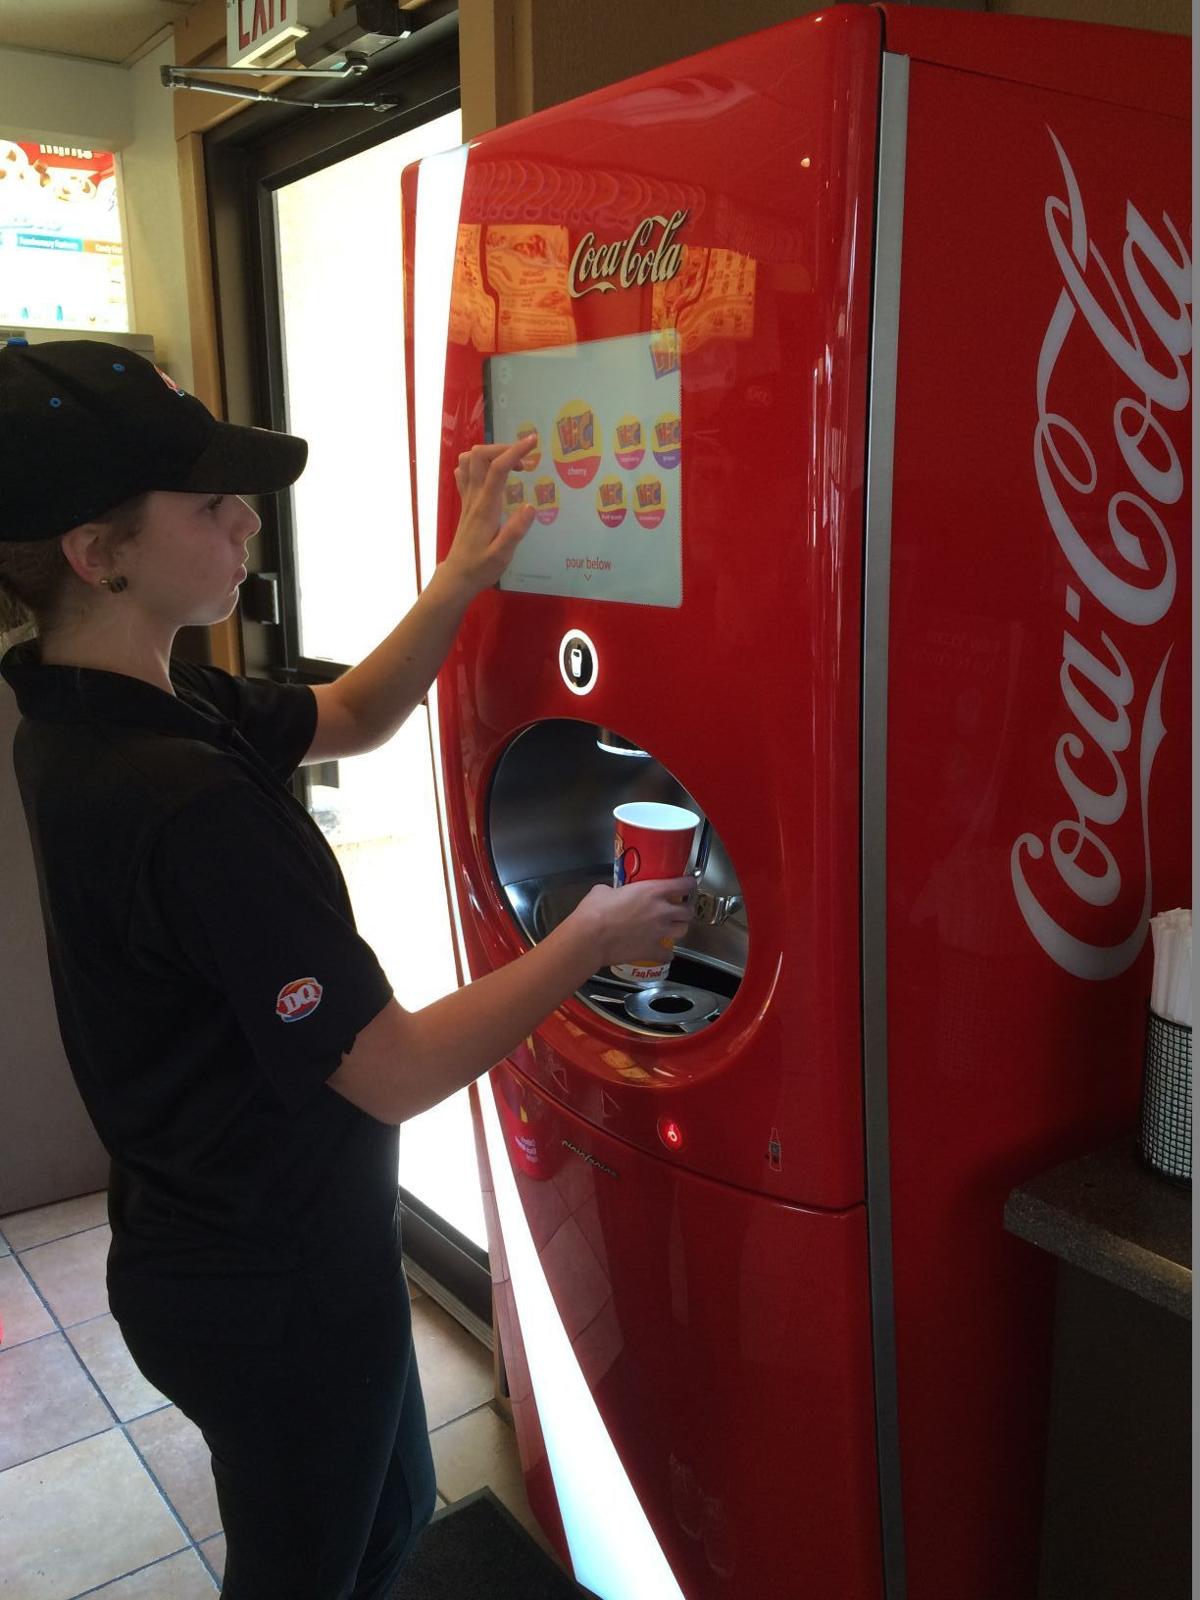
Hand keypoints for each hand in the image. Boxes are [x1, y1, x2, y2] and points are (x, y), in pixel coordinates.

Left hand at [440, 436, 538, 601]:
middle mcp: (474, 497)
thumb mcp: (502, 555)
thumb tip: (530, 506)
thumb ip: (515, 531)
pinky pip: (464, 473)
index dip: (515, 451)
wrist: (457, 577)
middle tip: (526, 461)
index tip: (533, 442)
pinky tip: (492, 474)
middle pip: (480, 455)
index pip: (498, 469)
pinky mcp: (465, 503)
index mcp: (486, 507)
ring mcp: (467, 498)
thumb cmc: (480, 568)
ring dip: (490, 454)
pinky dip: (478, 464)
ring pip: (468, 460)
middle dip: (504, 448)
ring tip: (511, 465)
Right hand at [569, 877, 695, 971]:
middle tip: (678, 910)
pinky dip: (666, 954)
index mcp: (653, 891)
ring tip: (671, 929)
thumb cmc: (595, 910)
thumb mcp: (604, 890)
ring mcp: (660, 932)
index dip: (689, 884)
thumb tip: (612, 894)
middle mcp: (662, 911)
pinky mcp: (653, 951)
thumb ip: (615, 890)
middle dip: (684, 910)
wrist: (591, 938)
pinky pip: (668, 954)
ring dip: (679, 929)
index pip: (684, 885)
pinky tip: (662, 953)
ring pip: (683, 931)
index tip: (689, 884)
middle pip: (688, 911)